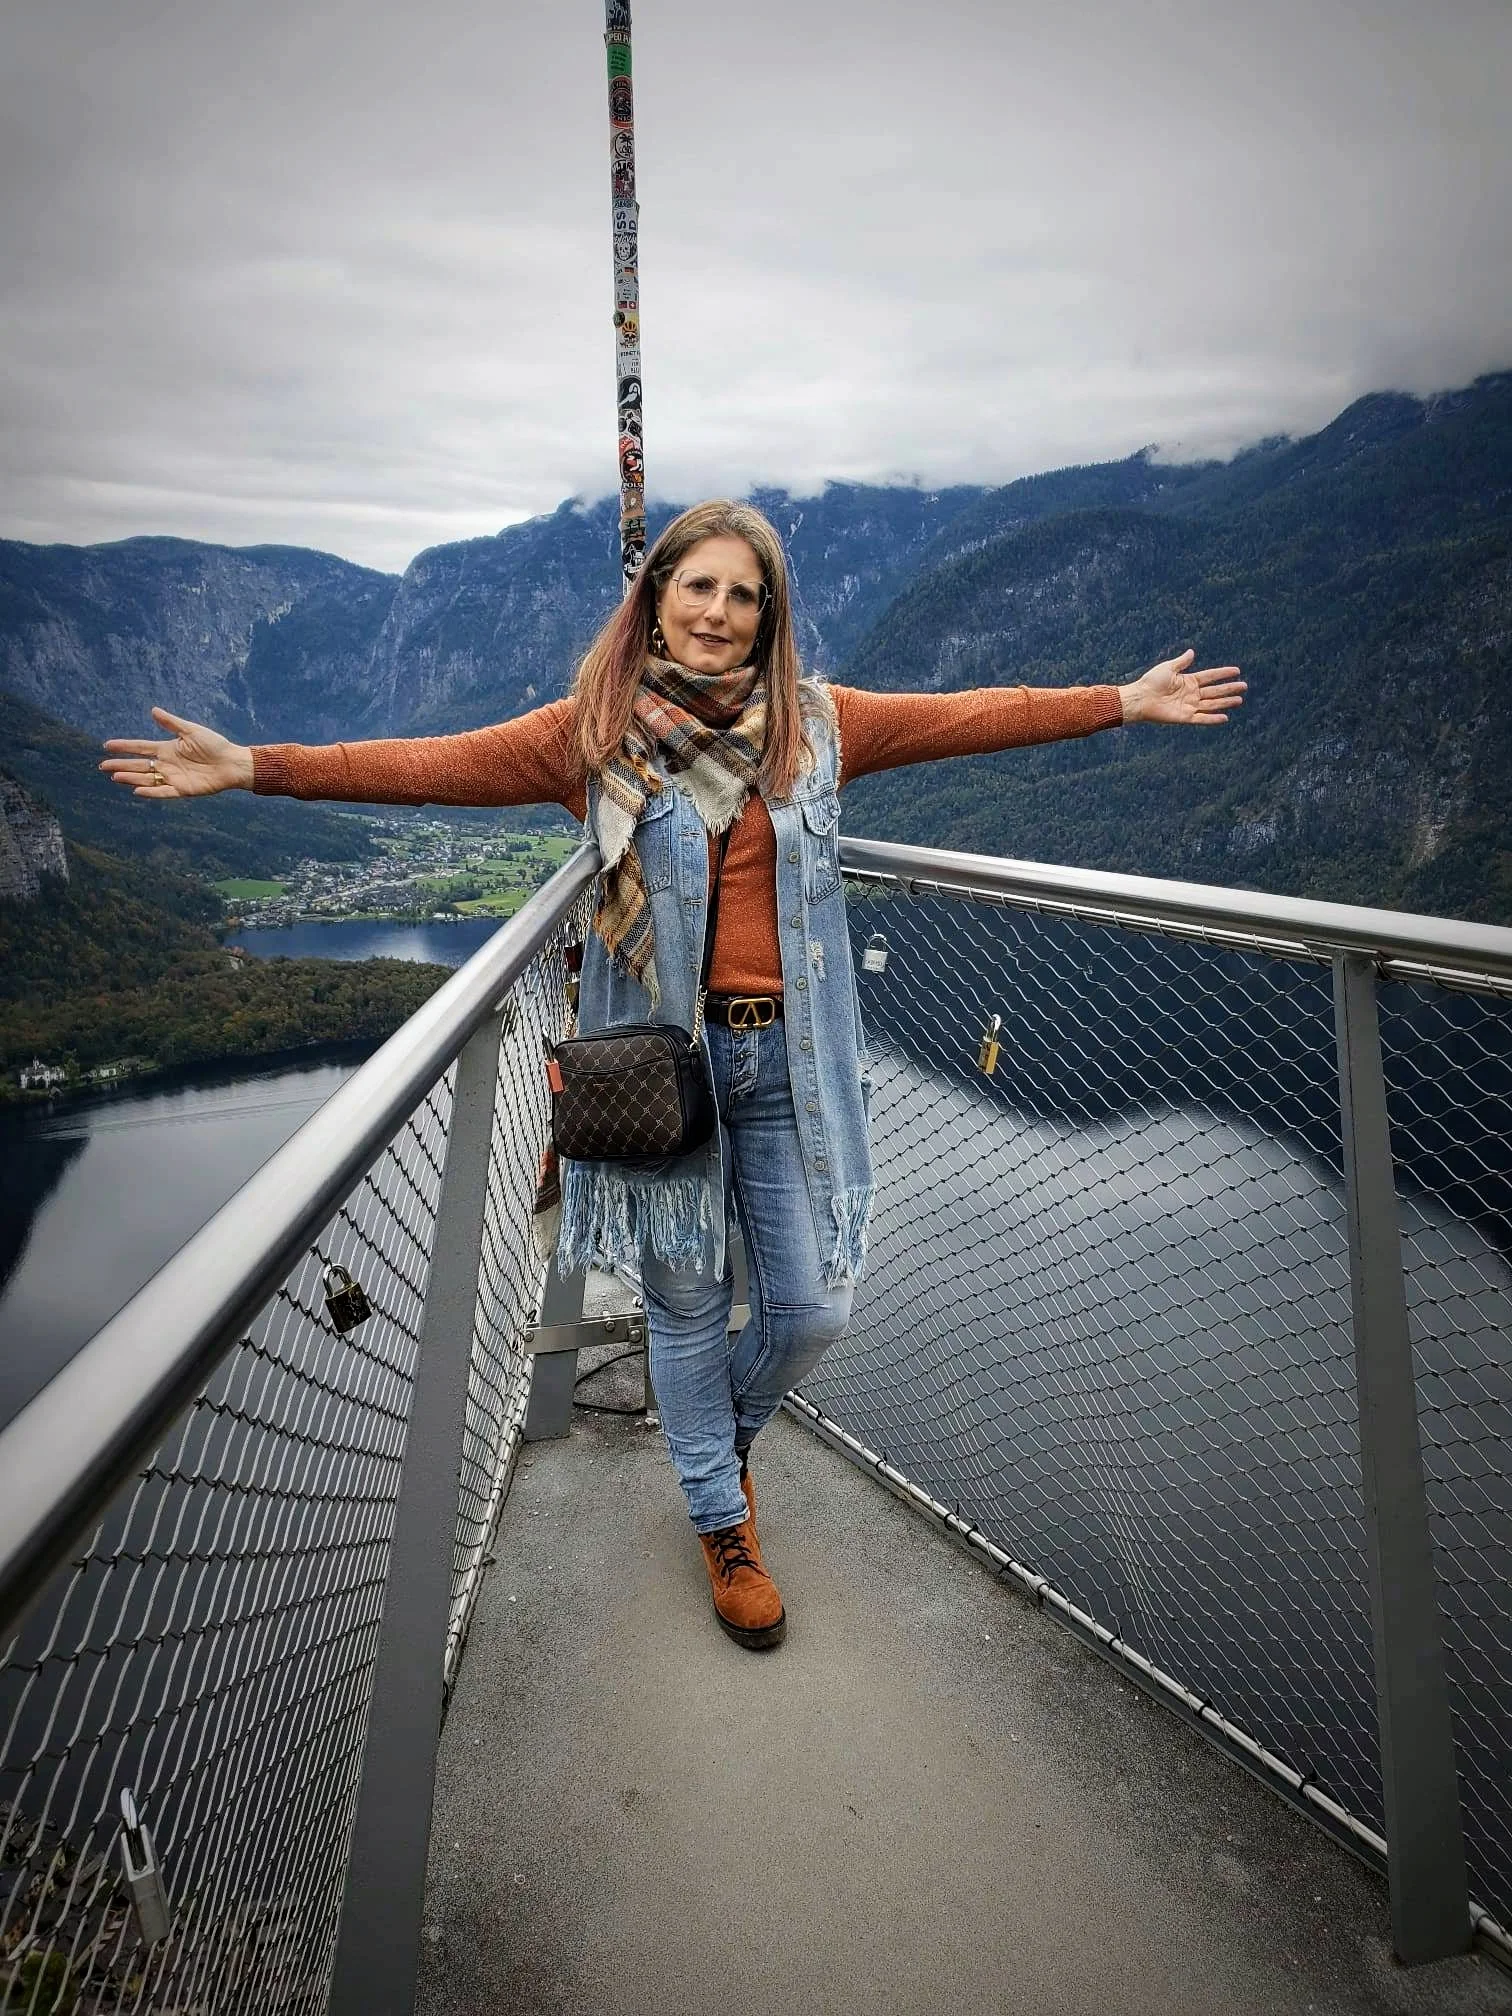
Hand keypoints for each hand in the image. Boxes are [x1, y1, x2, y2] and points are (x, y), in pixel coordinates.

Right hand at [100, 707, 254, 797]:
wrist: (232, 763)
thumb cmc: (214, 745)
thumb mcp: (191, 731)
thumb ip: (171, 723)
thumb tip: (153, 710)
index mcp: (167, 749)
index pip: (140, 747)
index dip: (124, 747)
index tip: (106, 746)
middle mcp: (167, 764)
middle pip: (139, 765)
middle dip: (120, 765)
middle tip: (103, 766)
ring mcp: (173, 778)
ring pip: (147, 779)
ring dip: (131, 778)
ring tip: (115, 777)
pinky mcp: (182, 790)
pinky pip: (163, 791)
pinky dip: (151, 792)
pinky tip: (137, 790)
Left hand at [1121, 649, 1245, 725]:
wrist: (1140, 698)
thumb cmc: (1151, 682)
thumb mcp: (1168, 668)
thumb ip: (1181, 661)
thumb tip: (1192, 652)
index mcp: (1189, 681)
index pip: (1210, 676)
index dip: (1223, 674)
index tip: (1237, 671)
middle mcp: (1191, 694)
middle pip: (1215, 691)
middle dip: (1229, 689)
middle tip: (1244, 686)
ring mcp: (1189, 706)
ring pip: (1212, 704)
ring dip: (1226, 702)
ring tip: (1239, 700)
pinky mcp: (1185, 717)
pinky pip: (1202, 718)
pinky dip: (1213, 719)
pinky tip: (1225, 717)